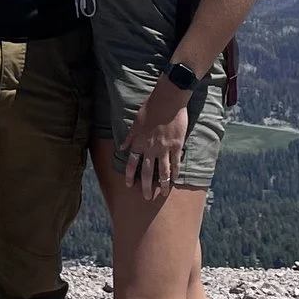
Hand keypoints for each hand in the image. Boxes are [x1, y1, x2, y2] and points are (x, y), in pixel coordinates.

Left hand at [121, 82, 190, 200]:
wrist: (168, 100)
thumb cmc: (151, 107)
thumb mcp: (135, 121)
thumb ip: (130, 136)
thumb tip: (122, 147)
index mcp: (139, 142)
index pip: (132, 163)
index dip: (129, 175)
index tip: (129, 185)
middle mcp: (150, 148)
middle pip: (147, 172)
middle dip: (145, 186)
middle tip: (146, 197)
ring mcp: (164, 148)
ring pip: (163, 171)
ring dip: (162, 184)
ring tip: (162, 194)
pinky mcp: (176, 146)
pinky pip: (176, 162)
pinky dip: (176, 173)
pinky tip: (175, 180)